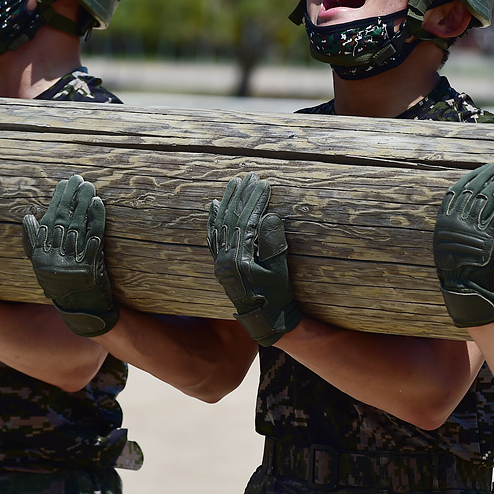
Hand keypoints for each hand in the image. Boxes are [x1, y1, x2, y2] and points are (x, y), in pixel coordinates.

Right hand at [23, 174, 117, 337]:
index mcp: (41, 256)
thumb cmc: (62, 284)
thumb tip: (28, 216)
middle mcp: (54, 258)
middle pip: (64, 220)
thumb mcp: (42, 266)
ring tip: (89, 186)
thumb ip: (33, 241)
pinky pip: (94, 237)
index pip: (49, 220)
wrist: (82, 309)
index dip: (57, 200)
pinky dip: (97, 219)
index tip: (64, 184)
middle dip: (71, 197)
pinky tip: (99, 205)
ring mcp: (72, 263)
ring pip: (78, 226)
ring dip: (84, 204)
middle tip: (78, 178)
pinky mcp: (90, 267)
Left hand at [206, 172, 299, 346]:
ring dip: (227, 201)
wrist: (265, 318)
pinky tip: (214, 204)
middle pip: (231, 219)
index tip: (264, 183)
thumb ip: (274, 244)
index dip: (255, 200)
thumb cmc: (277, 295)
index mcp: (240, 260)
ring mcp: (219, 261)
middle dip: (241, 195)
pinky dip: (213, 218)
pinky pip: (213, 236)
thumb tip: (269, 216)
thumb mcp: (281, 270)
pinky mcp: (219, 263)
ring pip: (220, 224)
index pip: (246, 221)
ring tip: (234, 182)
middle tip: (250, 175)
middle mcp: (224, 259)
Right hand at [432, 158, 493, 326]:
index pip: (461, 187)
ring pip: (493, 195)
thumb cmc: (461, 268)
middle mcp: (457, 220)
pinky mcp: (491, 236)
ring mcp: (473, 228)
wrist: (467, 292)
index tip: (489, 166)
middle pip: (479, 187)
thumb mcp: (450, 242)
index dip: (477, 174)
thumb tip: (472, 199)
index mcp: (444, 219)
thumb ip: (458, 221)